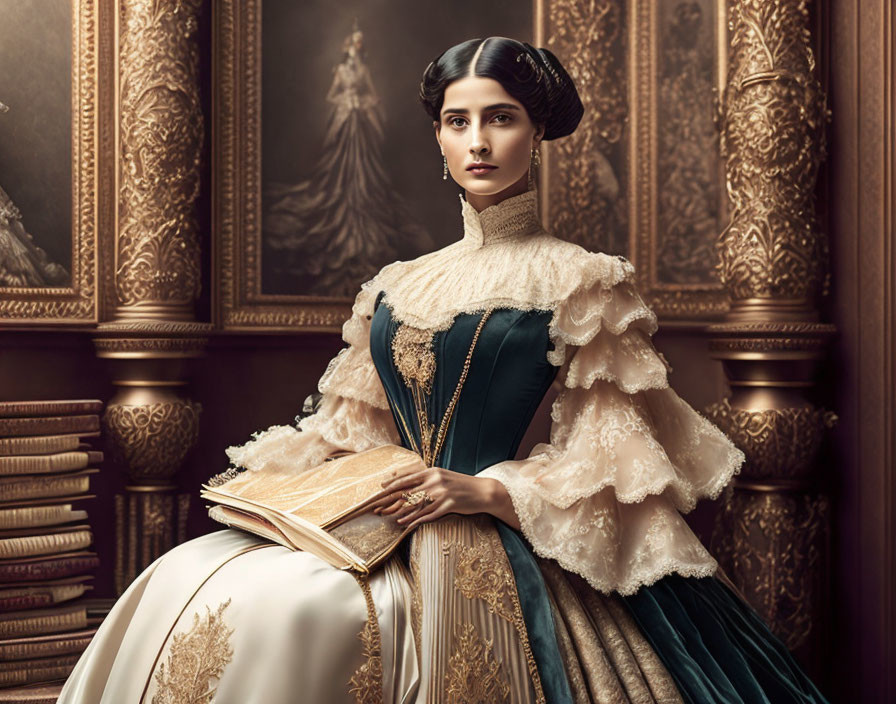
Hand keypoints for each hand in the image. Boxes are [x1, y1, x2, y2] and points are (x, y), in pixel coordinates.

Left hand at [369, 466, 500, 530]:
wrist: (484, 491)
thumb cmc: (461, 485)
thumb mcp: (443, 476)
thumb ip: (427, 478)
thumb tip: (409, 483)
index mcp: (433, 472)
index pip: (407, 478)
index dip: (392, 484)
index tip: (380, 489)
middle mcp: (435, 481)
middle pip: (408, 492)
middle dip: (391, 500)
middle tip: (378, 508)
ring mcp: (442, 494)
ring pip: (416, 504)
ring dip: (400, 512)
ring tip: (388, 517)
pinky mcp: (449, 506)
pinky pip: (428, 515)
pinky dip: (414, 520)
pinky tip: (405, 523)